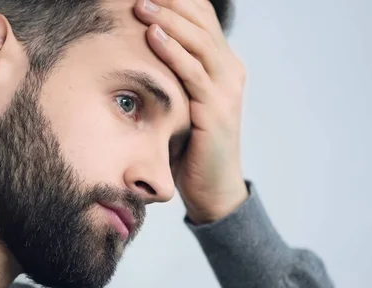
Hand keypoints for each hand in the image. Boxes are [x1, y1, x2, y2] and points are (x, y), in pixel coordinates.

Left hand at [134, 0, 247, 223]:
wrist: (213, 185)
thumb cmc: (191, 143)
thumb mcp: (185, 100)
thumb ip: (176, 74)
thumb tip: (143, 50)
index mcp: (223, 63)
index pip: (202, 19)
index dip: (178, 0)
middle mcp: (230, 69)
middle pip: (201, 22)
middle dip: (171, 2)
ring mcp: (227, 88)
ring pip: (199, 42)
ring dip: (168, 20)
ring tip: (140, 5)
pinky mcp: (217, 108)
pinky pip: (193, 72)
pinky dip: (173, 51)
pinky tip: (153, 35)